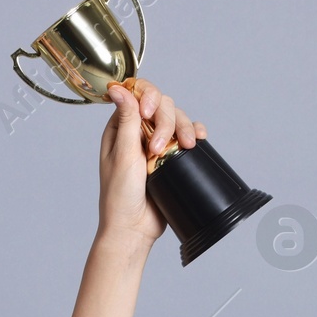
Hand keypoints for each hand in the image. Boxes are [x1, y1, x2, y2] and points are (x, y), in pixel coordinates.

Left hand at [98, 78, 205, 248]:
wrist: (135, 227)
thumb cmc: (120, 196)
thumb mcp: (123, 154)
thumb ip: (126, 120)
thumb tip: (119, 88)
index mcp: (120, 127)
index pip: (138, 95)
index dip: (148, 97)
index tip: (150, 113)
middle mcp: (138, 131)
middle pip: (161, 106)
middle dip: (167, 122)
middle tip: (160, 149)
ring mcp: (157, 143)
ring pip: (177, 119)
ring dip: (184, 128)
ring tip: (184, 148)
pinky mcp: (173, 156)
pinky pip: (188, 136)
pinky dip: (196, 133)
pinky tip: (198, 140)